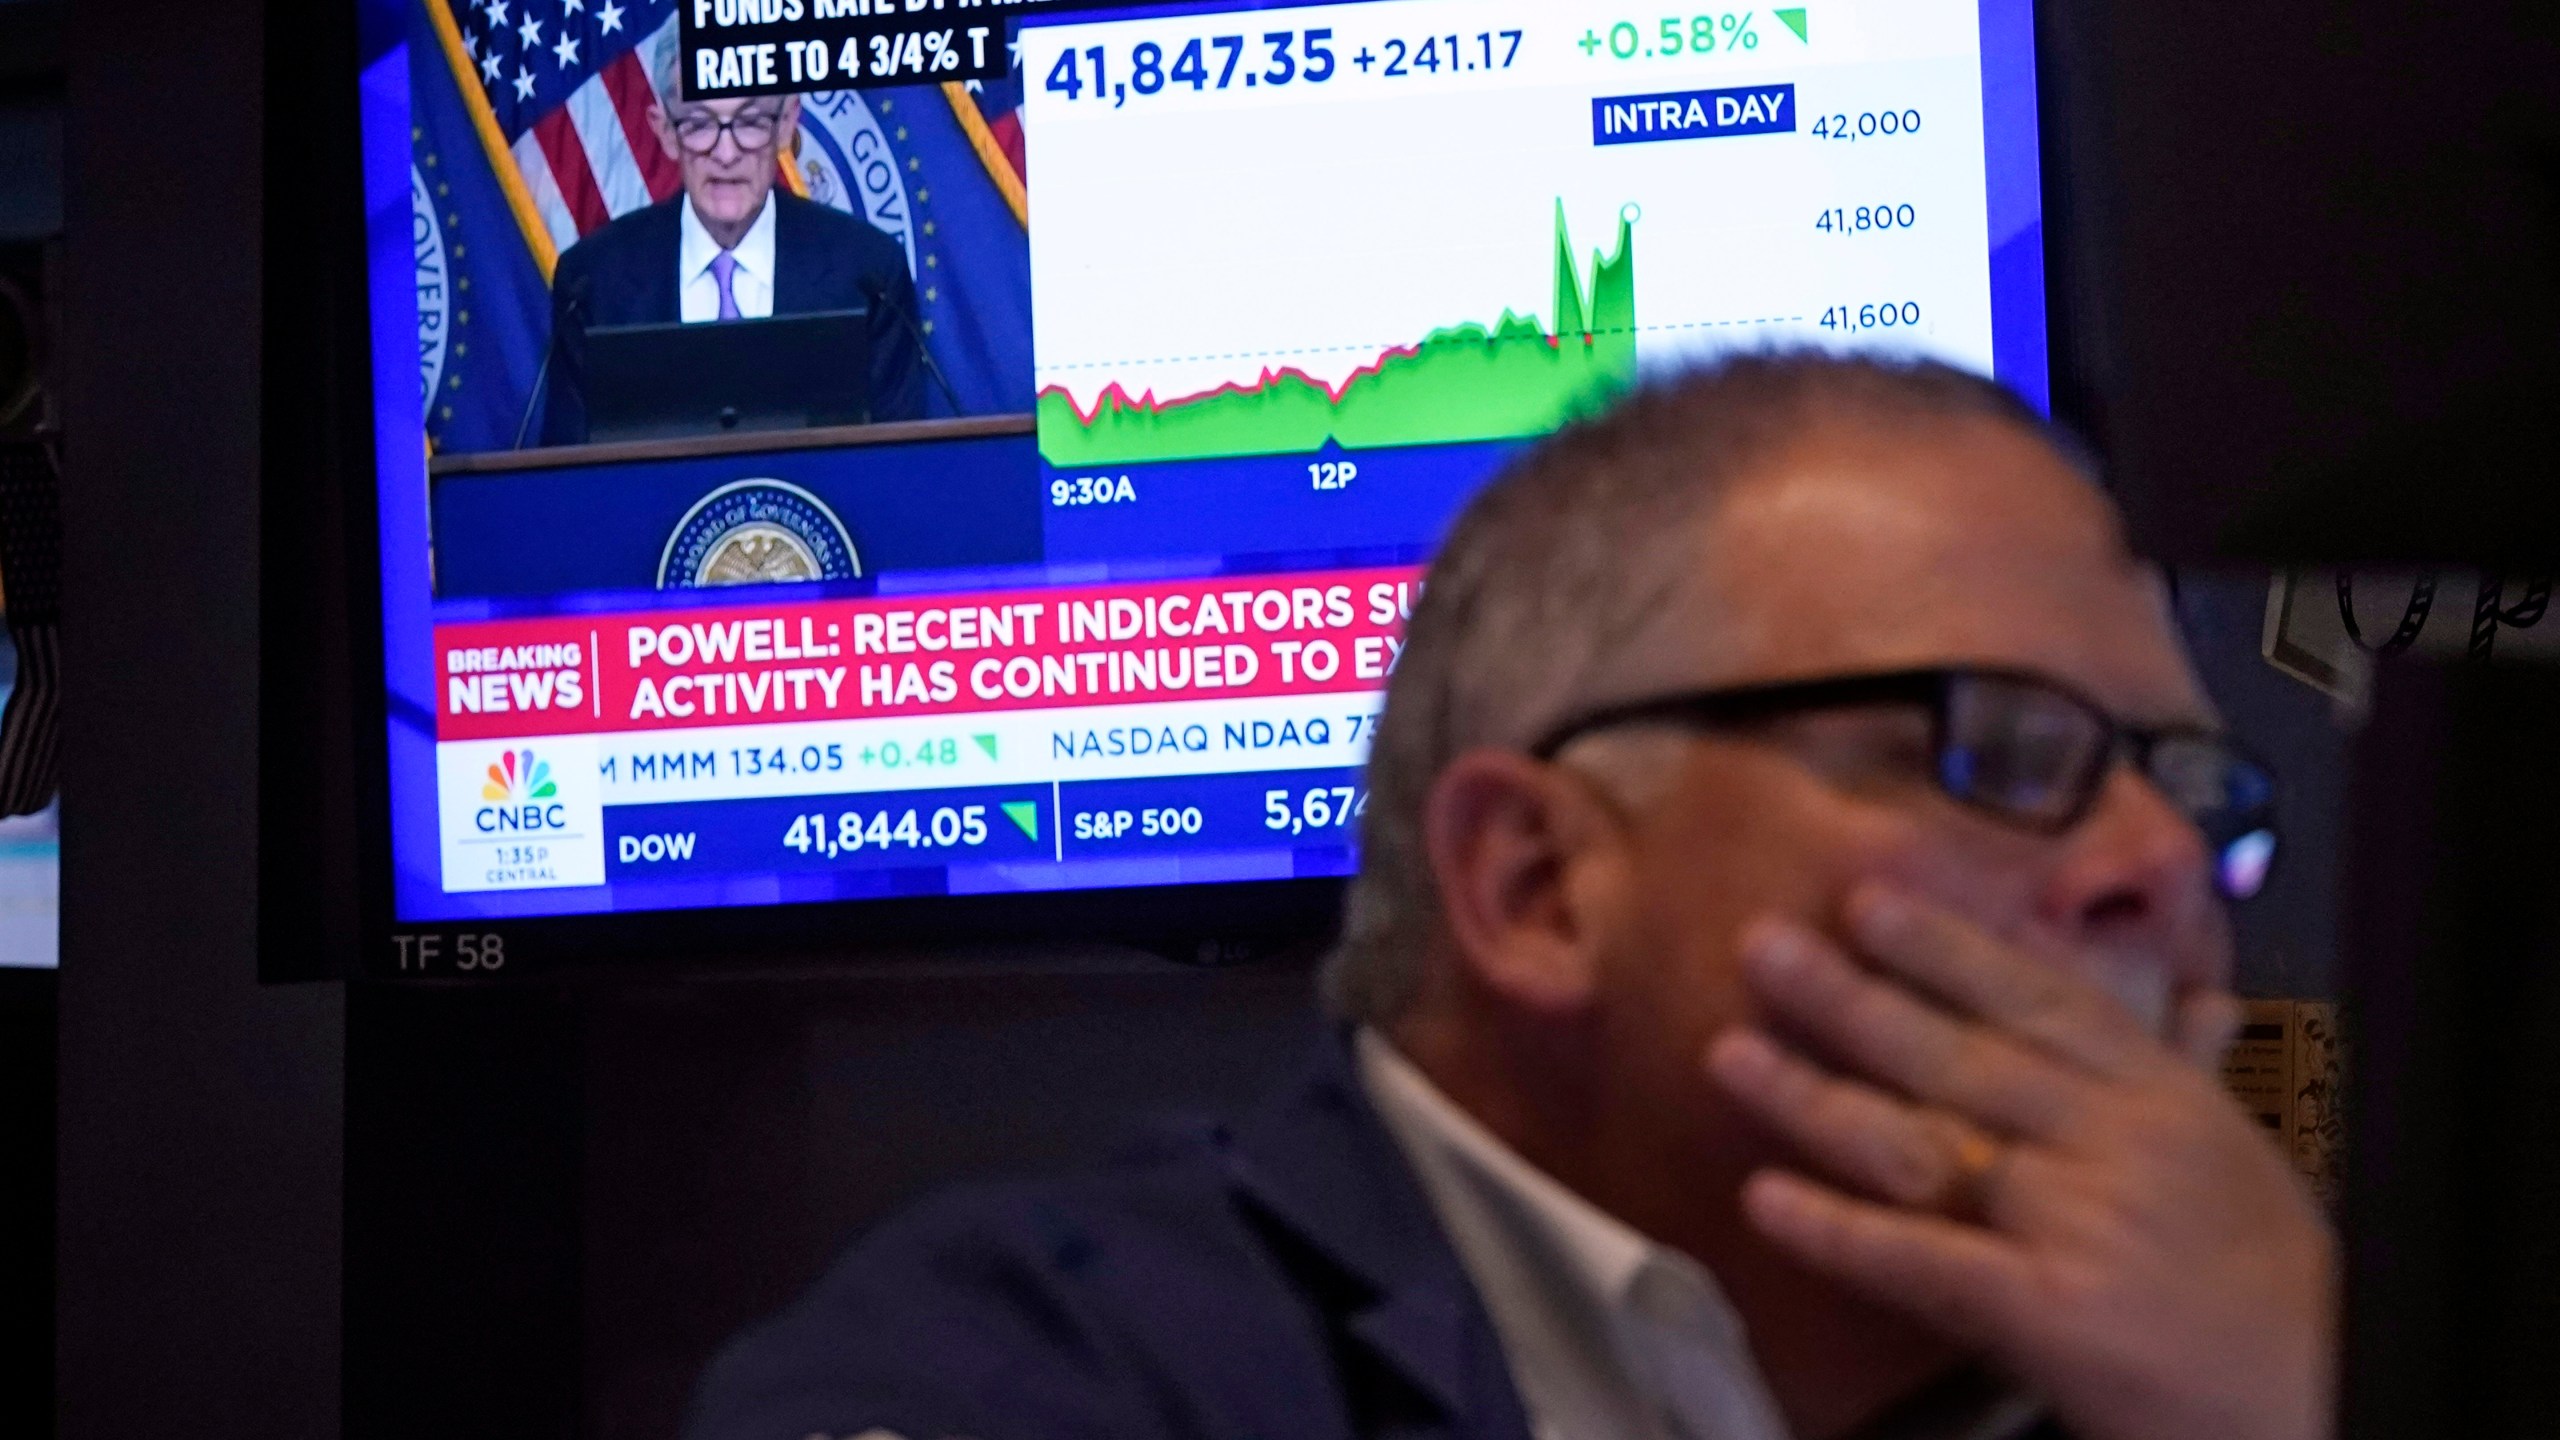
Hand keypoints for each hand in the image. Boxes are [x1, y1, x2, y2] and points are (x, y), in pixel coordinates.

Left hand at [1704, 885, 2336, 1439]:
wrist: (2323, 1398)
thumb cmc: (2277, 1288)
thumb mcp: (2232, 1154)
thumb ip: (2183, 1069)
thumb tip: (2193, 990)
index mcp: (2162, 1096)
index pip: (2038, 999)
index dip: (1944, 947)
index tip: (1865, 899)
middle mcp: (2118, 1142)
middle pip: (1960, 1056)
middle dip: (1851, 998)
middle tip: (1762, 947)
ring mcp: (2082, 1223)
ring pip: (1925, 1144)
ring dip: (1815, 1097)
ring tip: (1727, 1054)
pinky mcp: (2050, 1312)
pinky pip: (1923, 1260)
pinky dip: (1838, 1230)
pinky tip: (1766, 1200)